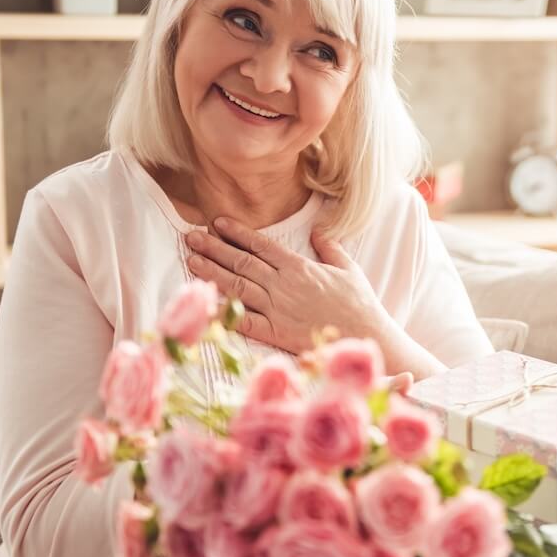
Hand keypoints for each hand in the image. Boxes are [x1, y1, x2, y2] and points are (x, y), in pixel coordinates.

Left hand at [185, 217, 390, 356]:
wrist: (365, 334)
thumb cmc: (358, 303)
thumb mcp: (348, 267)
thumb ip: (329, 247)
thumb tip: (318, 230)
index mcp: (298, 266)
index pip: (261, 244)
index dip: (236, 232)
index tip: (216, 222)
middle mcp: (283, 284)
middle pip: (242, 261)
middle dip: (214, 247)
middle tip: (191, 236)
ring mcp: (277, 308)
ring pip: (238, 286)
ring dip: (212, 272)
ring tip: (191, 260)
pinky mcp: (276, 332)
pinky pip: (245, 321)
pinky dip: (224, 313)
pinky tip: (205, 303)